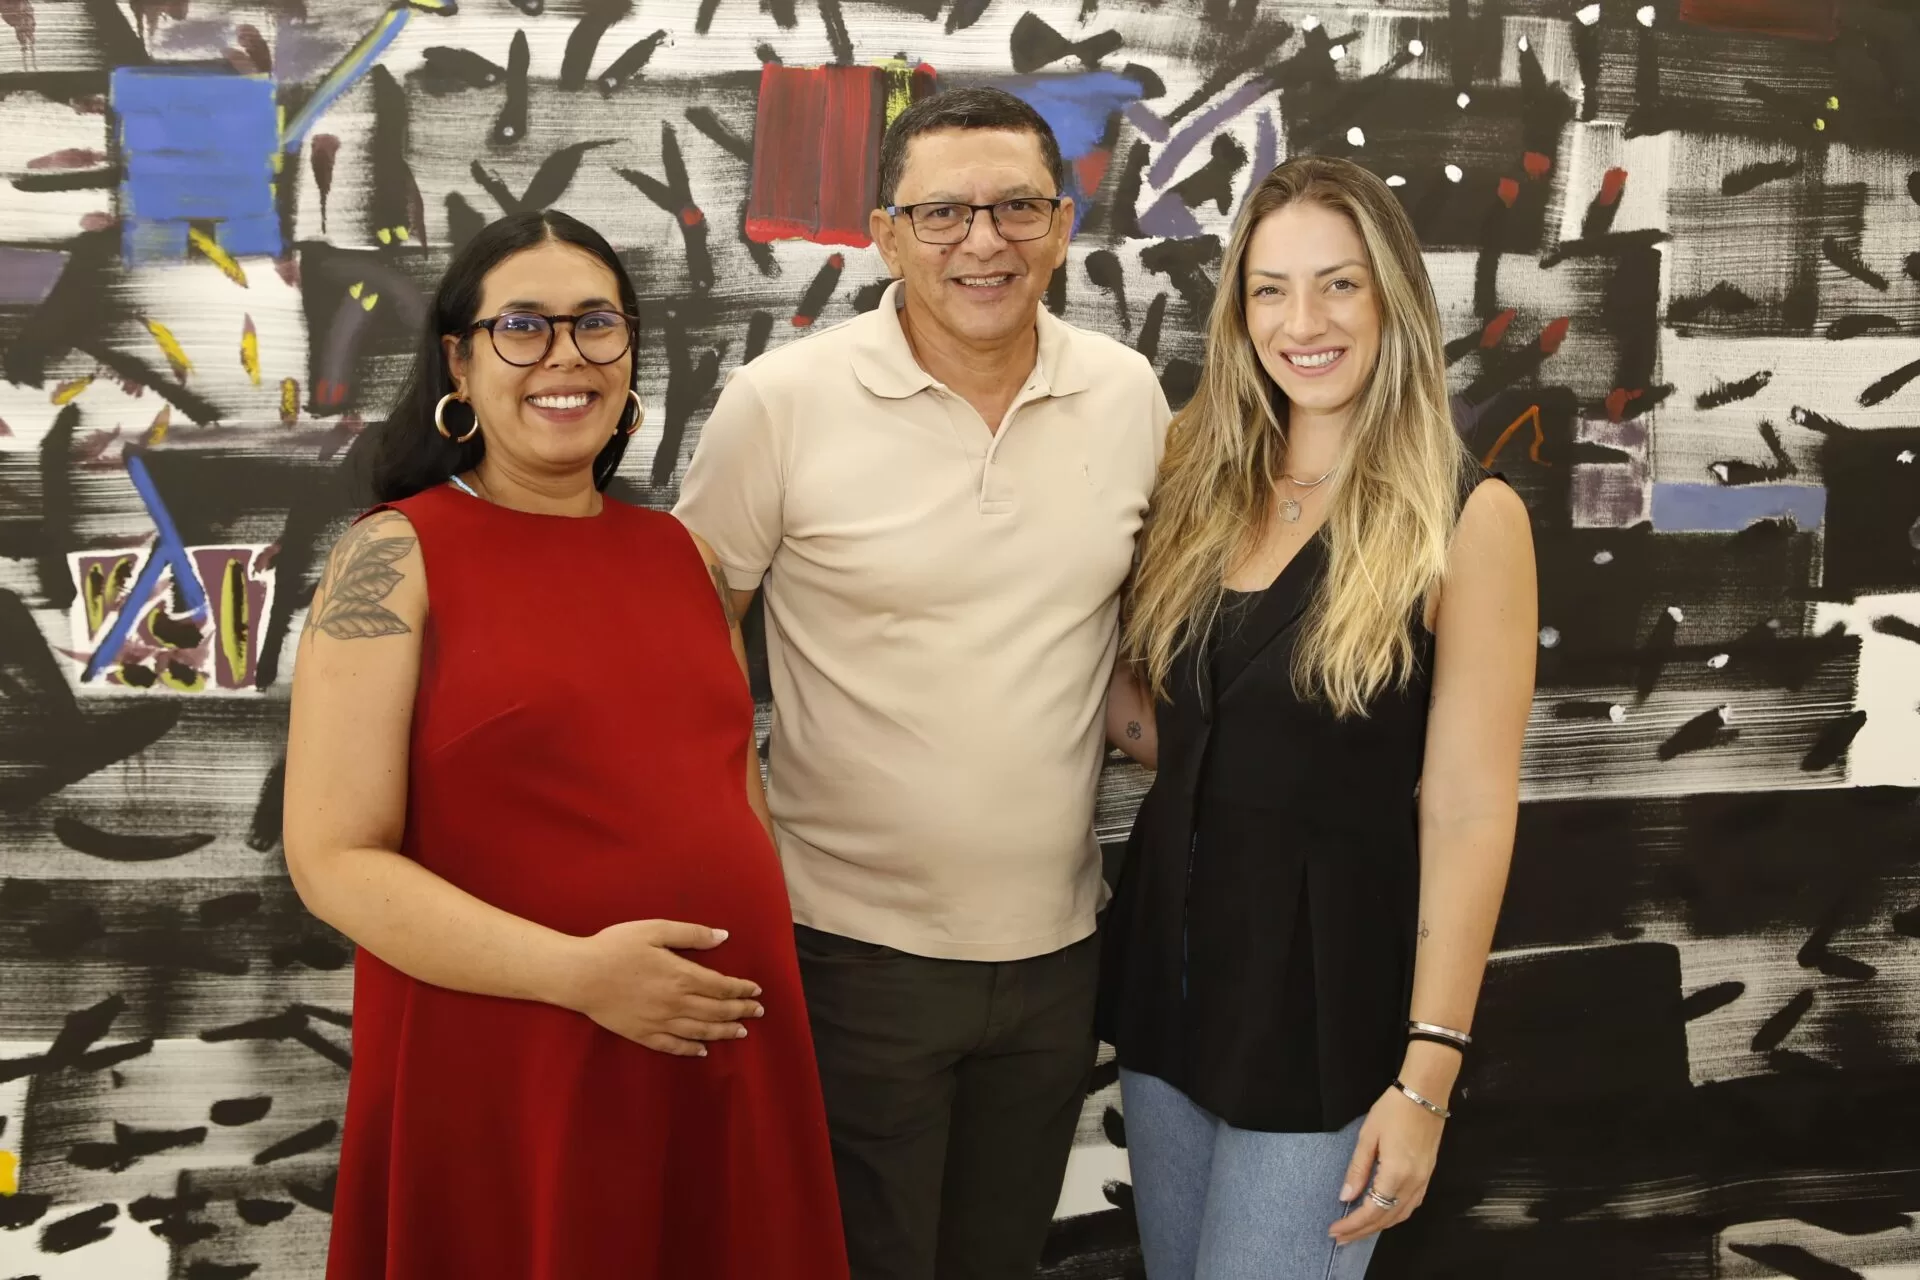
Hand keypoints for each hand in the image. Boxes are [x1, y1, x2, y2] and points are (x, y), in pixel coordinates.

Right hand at [558, 920, 764, 1057]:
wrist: (579, 975)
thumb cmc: (615, 947)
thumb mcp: (654, 930)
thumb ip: (691, 934)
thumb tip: (723, 936)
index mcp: (681, 976)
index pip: (722, 986)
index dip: (742, 989)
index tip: (756, 991)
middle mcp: (676, 1003)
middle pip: (717, 1011)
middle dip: (741, 1011)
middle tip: (757, 1012)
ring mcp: (660, 1022)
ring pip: (701, 1031)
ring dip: (724, 1031)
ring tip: (741, 1031)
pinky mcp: (643, 1034)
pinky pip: (673, 1046)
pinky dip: (691, 1049)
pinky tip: (702, 1050)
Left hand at [1329, 1084, 1445, 1244]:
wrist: (1425, 1094)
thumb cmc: (1393, 1110)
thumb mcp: (1367, 1137)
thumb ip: (1357, 1169)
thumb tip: (1346, 1196)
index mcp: (1396, 1174)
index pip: (1371, 1210)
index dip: (1352, 1224)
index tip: (1334, 1230)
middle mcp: (1413, 1184)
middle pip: (1386, 1218)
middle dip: (1362, 1231)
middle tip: (1341, 1238)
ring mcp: (1423, 1181)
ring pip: (1400, 1215)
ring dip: (1378, 1226)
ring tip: (1357, 1231)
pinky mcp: (1427, 1175)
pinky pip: (1410, 1205)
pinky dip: (1394, 1215)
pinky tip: (1382, 1215)